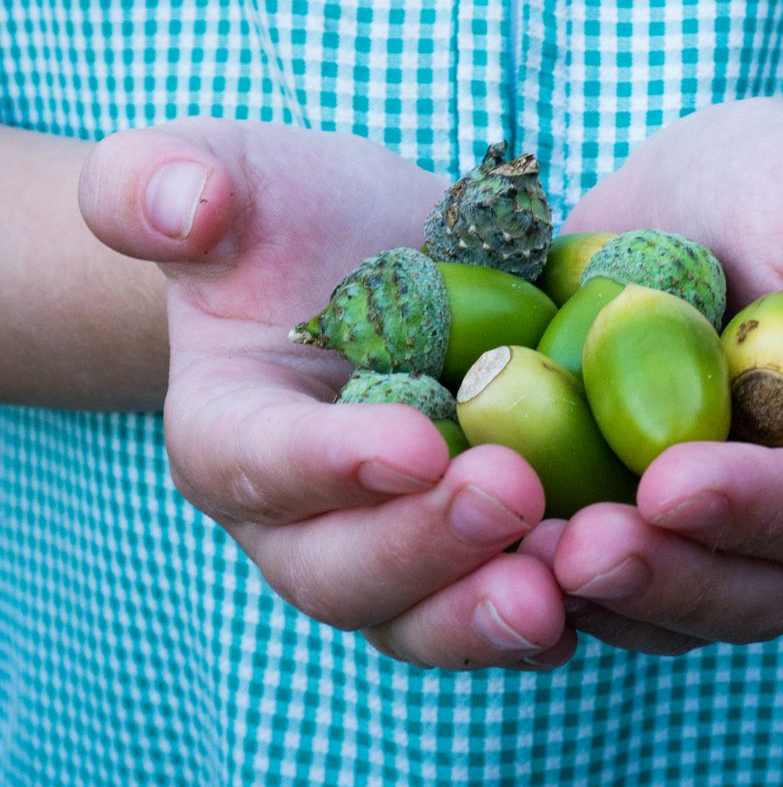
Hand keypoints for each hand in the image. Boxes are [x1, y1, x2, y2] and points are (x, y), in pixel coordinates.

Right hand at [79, 120, 573, 669]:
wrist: (382, 256)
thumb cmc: (294, 216)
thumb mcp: (227, 172)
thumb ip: (159, 179)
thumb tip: (175, 206)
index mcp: (230, 432)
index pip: (257, 462)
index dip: (327, 465)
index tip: (415, 444)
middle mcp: (304, 517)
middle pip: (343, 570)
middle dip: (423, 548)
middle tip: (511, 498)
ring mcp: (392, 542)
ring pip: (423, 614)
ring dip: (489, 612)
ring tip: (564, 582)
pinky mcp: (475, 545)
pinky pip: (504, 594)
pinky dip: (558, 602)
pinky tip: (619, 576)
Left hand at [520, 98, 782, 653]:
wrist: (700, 197)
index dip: (755, 509)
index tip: (671, 482)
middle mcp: (780, 517)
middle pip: (743, 590)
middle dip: (664, 576)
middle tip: (580, 550)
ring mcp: (695, 525)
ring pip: (662, 603)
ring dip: (592, 594)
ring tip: (515, 557)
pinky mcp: (618, 507)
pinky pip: (586, 565)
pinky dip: (536, 565)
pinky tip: (474, 535)